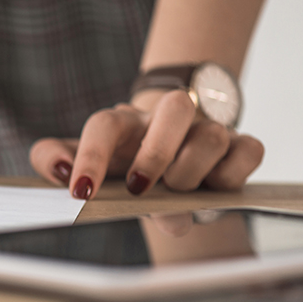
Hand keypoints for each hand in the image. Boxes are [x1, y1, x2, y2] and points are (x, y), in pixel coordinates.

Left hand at [29, 90, 263, 198]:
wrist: (169, 155)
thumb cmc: (121, 161)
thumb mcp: (81, 161)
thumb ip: (53, 158)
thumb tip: (60, 169)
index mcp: (124, 124)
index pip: (104, 126)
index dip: (90, 157)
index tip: (81, 193)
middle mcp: (166, 120)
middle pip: (175, 109)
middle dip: (157, 153)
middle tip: (140, 189)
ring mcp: (206, 130)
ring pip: (212, 136)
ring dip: (192, 172)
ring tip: (177, 193)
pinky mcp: (240, 146)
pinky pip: (249, 150)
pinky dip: (233, 175)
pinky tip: (214, 189)